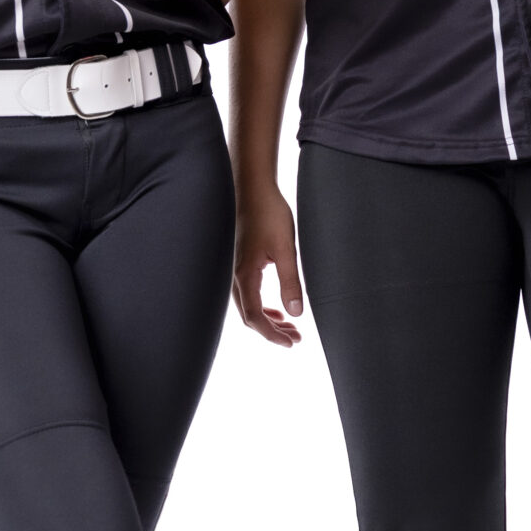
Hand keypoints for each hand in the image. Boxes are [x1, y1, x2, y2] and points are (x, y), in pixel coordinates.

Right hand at [233, 182, 304, 344]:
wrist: (253, 188)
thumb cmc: (269, 214)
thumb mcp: (285, 249)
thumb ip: (290, 281)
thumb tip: (296, 313)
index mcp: (245, 275)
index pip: (255, 318)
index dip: (272, 335)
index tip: (292, 342)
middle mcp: (235, 275)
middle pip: (249, 316)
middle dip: (271, 331)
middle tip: (295, 338)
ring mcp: (234, 269)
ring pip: (247, 305)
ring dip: (267, 320)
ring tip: (289, 326)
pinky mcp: (240, 262)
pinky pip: (247, 293)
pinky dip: (262, 306)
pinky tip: (277, 306)